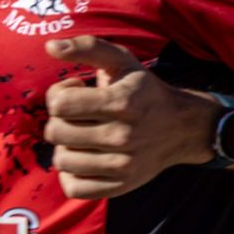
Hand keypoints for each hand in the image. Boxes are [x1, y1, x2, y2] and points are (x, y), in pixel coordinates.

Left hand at [42, 36, 217, 198]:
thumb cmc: (145, 91)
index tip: (78, 92)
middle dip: (61, 121)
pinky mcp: (121, 185)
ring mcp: (123, 165)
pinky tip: (85, 158)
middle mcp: (123, 136)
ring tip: (83, 137)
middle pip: (56, 133)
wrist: (184, 128)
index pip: (59, 105)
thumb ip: (88, 47)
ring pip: (61, 161)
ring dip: (66, 147)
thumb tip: (49, 46)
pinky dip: (72, 174)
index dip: (60, 95)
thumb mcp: (124, 62)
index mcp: (122, 102)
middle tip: (79, 116)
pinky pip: (73, 187)